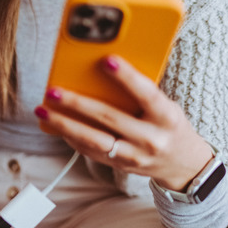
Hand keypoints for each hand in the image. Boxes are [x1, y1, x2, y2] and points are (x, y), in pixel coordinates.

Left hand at [35, 55, 211, 191]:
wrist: (183, 165)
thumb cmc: (170, 125)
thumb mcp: (166, 107)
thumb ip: (141, 94)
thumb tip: (103, 71)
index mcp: (167, 118)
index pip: (147, 94)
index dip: (127, 77)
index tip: (106, 60)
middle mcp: (151, 139)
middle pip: (109, 118)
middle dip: (77, 103)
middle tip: (53, 90)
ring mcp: (134, 156)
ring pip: (93, 140)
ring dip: (64, 124)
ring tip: (43, 110)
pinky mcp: (120, 166)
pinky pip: (90, 151)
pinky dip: (71, 137)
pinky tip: (56, 124)